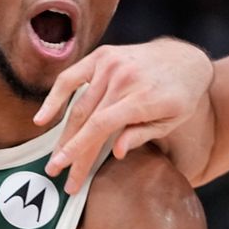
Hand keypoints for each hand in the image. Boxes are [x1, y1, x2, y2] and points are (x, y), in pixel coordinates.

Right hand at [35, 38, 212, 193]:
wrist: (185, 59)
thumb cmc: (180, 96)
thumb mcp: (172, 121)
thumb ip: (142, 134)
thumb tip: (116, 153)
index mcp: (141, 97)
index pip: (101, 126)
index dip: (81, 150)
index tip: (68, 172)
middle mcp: (122, 78)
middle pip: (86, 120)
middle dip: (69, 150)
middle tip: (56, 173)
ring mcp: (109, 64)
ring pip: (78, 104)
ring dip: (63, 133)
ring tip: (54, 156)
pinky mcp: (101, 56)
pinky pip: (71, 78)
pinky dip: (54, 98)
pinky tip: (42, 118)